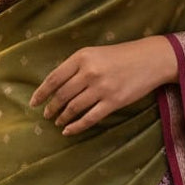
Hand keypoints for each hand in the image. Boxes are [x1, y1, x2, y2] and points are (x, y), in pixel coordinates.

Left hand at [30, 36, 177, 135]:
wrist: (151, 59)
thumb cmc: (122, 55)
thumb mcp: (95, 53)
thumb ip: (77, 66)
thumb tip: (56, 86)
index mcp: (82, 57)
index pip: (54, 78)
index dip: (41, 92)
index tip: (33, 102)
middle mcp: (89, 72)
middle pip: (62, 95)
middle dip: (51, 107)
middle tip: (46, 115)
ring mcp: (101, 88)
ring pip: (74, 108)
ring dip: (62, 117)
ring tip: (58, 122)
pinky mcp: (113, 101)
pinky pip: (89, 118)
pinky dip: (76, 126)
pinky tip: (69, 131)